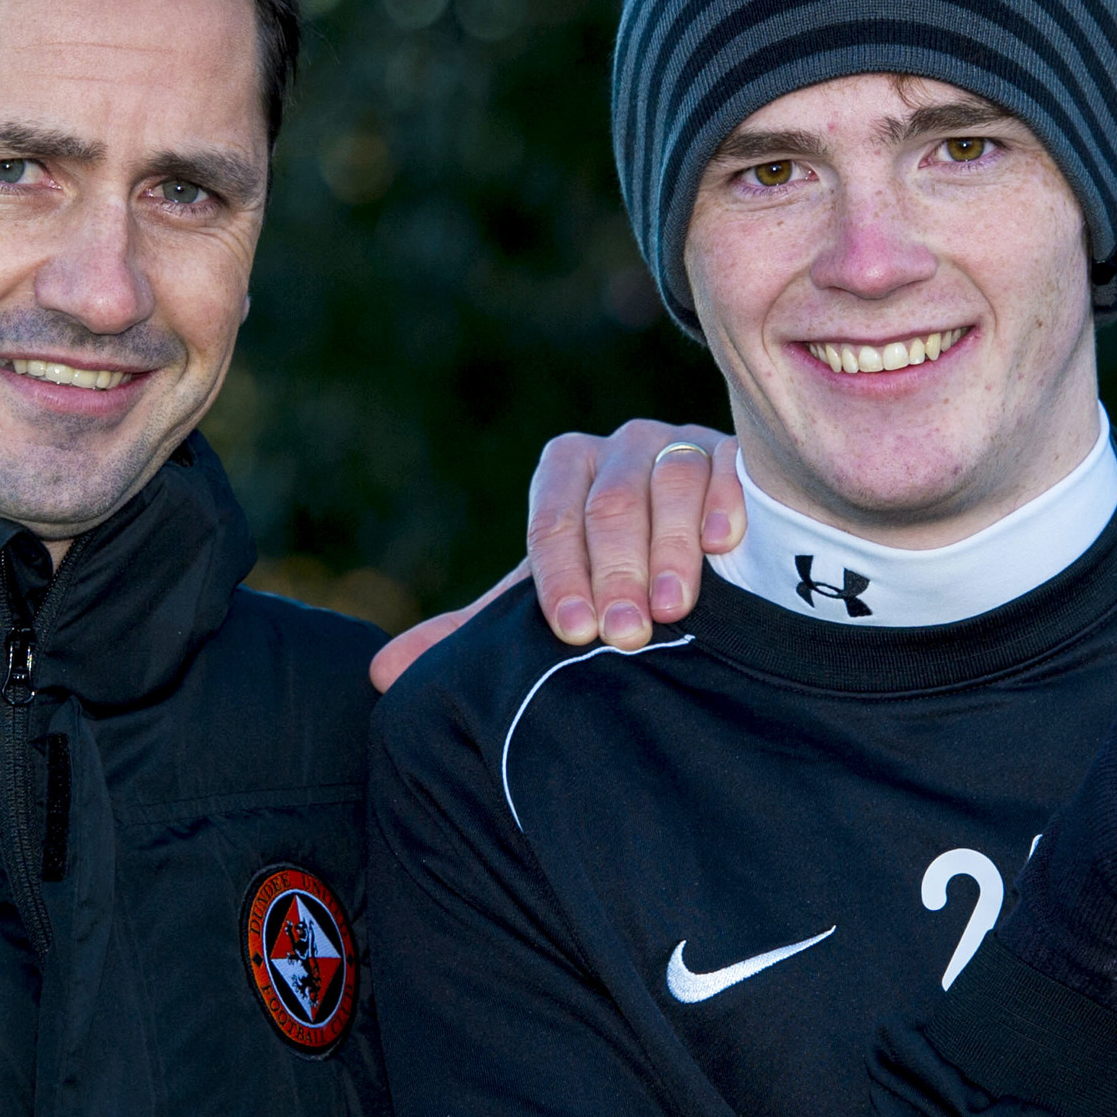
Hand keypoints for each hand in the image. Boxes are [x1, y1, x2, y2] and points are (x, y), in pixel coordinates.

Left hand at [368, 421, 740, 690]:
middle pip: (609, 505)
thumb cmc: (607, 577)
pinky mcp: (735, 455)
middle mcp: (619, 448)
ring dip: (669, 549)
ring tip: (672, 609)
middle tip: (625, 635)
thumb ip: (474, 632)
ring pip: (668, 482)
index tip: (572, 632)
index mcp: (564, 471)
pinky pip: (728, 469)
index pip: (551, 521)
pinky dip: (722, 505)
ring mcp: (679, 444)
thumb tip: (380, 673)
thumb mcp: (544, 599)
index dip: (559, 577)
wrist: (691, 549)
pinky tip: (722, 546)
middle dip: (615, 575)